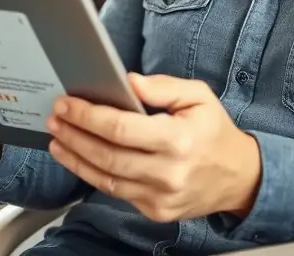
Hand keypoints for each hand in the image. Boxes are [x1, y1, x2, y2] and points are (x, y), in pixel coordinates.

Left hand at [46, 73, 260, 222]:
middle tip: (55, 118)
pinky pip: (116, 192)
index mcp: (179, 139)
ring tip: (58, 138)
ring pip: (106, 179)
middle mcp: (169, 173)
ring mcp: (161, 197)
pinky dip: (93, 175)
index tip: (67, 104)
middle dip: (75, 135)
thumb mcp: (198, 95)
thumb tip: (126, 81)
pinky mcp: (155, 212)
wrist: (238, 177)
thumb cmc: (214, 131)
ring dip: (75, 158)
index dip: (88, 116)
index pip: (121, 128)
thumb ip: (162, 86)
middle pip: (107, 155)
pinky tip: (79, 158)